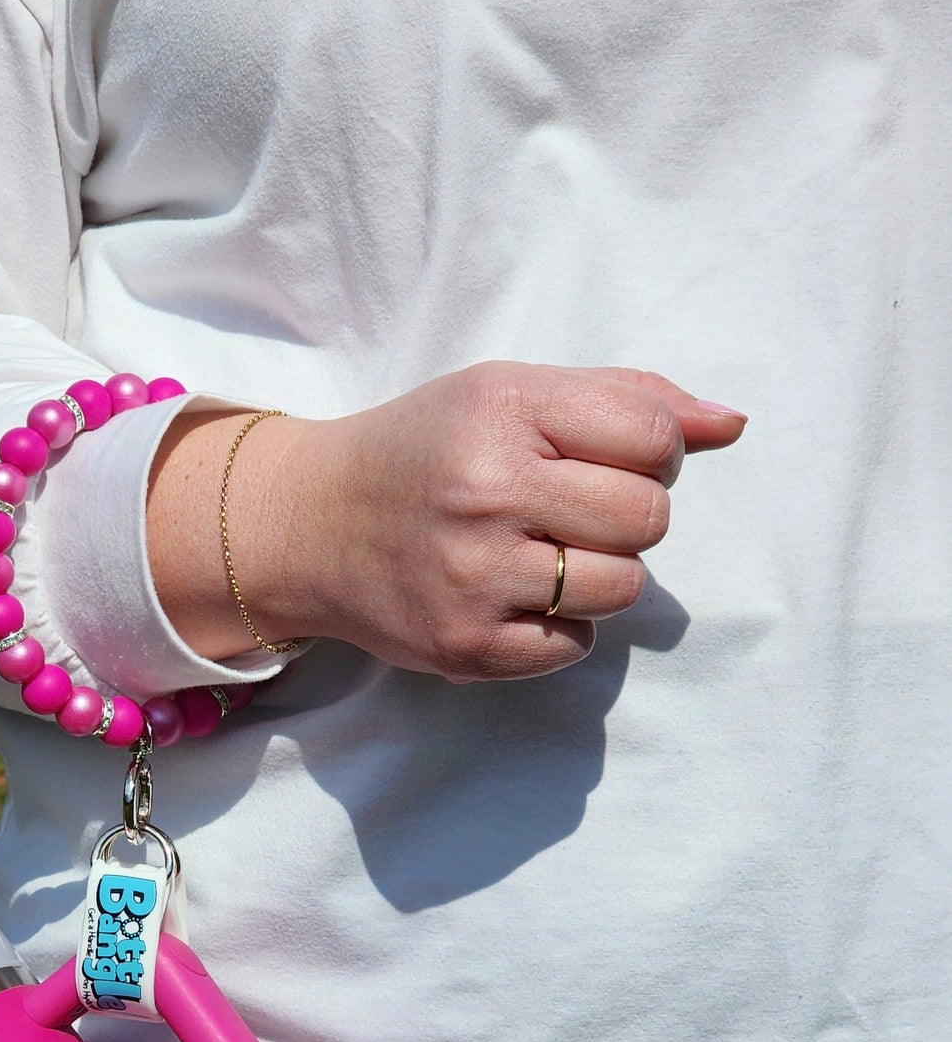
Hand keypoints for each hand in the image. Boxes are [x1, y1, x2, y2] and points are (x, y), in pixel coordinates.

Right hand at [148, 363, 745, 678]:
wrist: (310, 524)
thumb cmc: (428, 450)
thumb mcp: (511, 393)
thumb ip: (627, 398)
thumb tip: (732, 424)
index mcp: (503, 412)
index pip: (654, 439)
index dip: (649, 453)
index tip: (600, 460)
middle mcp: (485, 492)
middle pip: (647, 518)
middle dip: (628, 517)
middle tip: (571, 512)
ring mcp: (472, 577)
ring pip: (620, 588)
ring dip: (600, 576)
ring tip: (542, 556)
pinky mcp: (463, 647)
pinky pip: (573, 645)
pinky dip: (560, 627)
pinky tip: (513, 598)